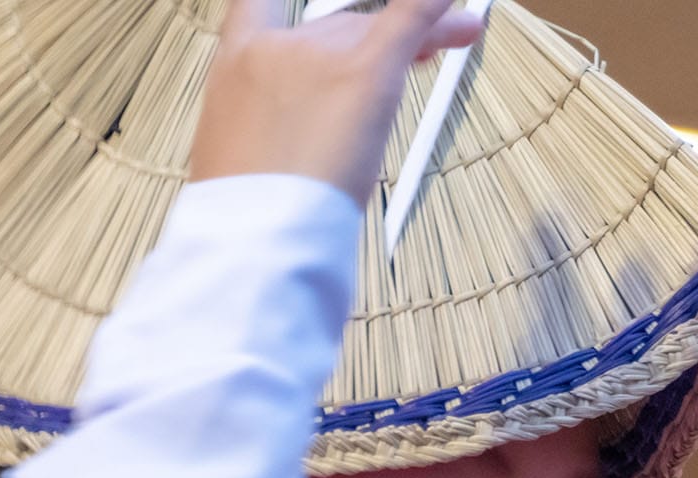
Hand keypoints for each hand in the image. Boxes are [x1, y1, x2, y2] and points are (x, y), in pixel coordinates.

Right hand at [189, 0, 484, 200]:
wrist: (254, 236)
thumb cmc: (246, 217)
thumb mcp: (239, 163)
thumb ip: (272, 132)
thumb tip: (294, 144)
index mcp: (234, 67)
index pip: (259, 8)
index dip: (284, 5)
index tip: (326, 13)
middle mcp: (275, 48)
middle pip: (340, 25)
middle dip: (377, 33)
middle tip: (422, 51)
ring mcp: (320, 55)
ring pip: (378, 28)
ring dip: (425, 31)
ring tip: (460, 32)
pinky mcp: (366, 72)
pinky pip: (410, 18)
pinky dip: (435, 9)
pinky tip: (463, 13)